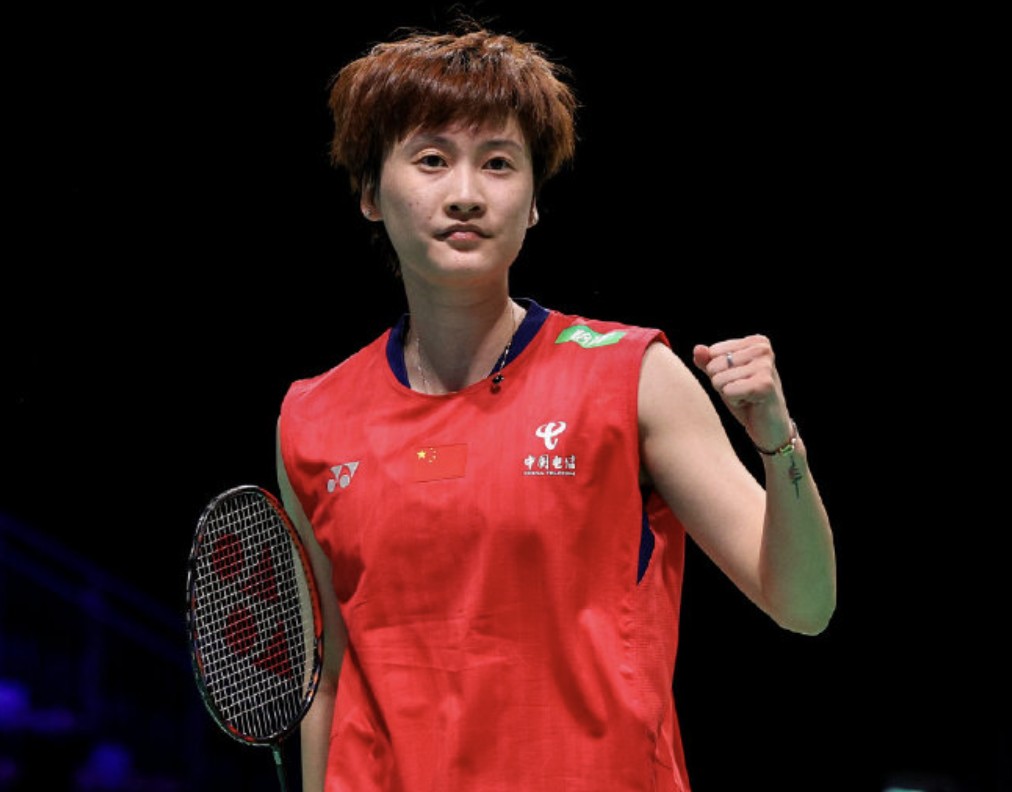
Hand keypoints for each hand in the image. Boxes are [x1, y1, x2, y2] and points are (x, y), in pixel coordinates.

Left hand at [692, 334, 792, 451]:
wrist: (769, 426)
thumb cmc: (745, 398)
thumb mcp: (723, 376)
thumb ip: (708, 361)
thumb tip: (697, 349)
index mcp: (756, 341)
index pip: (713, 352)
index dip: (718, 372)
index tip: (738, 380)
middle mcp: (763, 349)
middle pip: (714, 366)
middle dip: (722, 383)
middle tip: (743, 390)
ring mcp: (766, 366)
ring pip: (719, 379)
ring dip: (729, 393)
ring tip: (747, 396)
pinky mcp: (765, 385)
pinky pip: (728, 391)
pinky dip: (735, 402)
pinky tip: (751, 403)